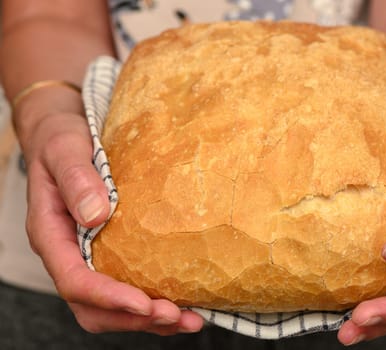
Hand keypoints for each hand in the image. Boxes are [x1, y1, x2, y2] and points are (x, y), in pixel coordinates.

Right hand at [23, 111, 203, 334]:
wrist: (62, 135)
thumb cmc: (59, 142)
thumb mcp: (64, 152)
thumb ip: (76, 181)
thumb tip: (97, 215)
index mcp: (52, 235)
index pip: (74, 281)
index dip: (108, 297)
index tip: (144, 304)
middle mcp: (69, 254)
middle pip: (93, 307)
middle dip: (134, 318)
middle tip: (176, 316)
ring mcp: (89, 256)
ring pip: (111, 307)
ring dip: (149, 319)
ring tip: (189, 320)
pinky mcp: (109, 252)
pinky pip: (127, 287)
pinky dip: (154, 302)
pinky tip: (185, 301)